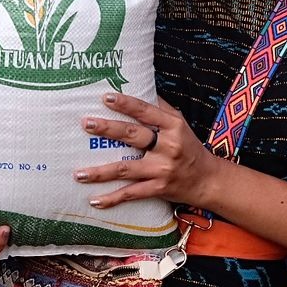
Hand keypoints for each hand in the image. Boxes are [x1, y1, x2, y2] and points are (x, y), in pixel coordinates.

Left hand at [75, 92, 221, 209]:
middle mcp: (168, 146)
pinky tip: (94, 200)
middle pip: (133, 136)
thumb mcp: (180, 123)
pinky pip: (132, 193)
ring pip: (127, 169)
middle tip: (86, 123)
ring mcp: (162, 169)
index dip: (126, 103)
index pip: (146, 111)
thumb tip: (140, 86)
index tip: (106, 97)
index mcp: (173, 126)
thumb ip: (160, 108)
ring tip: (78, 174)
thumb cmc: (189, 147)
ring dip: (101, 172)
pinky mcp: (158, 188)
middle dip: (108, 129)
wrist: (207, 180)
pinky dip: (113, 198)